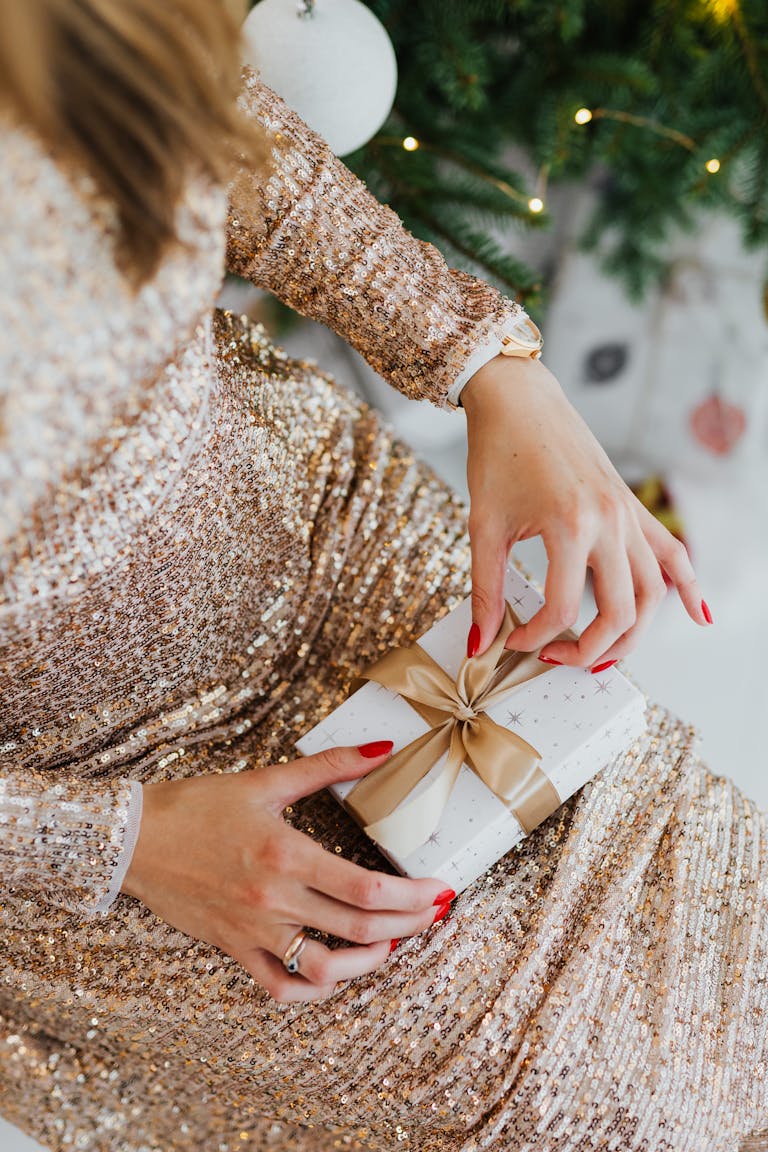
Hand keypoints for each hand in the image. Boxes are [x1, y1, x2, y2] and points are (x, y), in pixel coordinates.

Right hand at [121, 743, 451, 1001]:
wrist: (135, 838)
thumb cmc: (199, 805)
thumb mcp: (267, 780)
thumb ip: (330, 765)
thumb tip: (384, 748)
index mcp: (287, 854)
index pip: (366, 888)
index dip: (413, 896)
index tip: (440, 890)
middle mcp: (275, 899)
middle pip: (360, 928)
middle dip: (409, 924)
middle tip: (435, 914)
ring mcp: (254, 931)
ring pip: (327, 968)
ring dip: (370, 962)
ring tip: (392, 943)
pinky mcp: (234, 949)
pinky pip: (281, 988)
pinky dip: (314, 991)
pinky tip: (336, 975)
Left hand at [461, 355, 708, 667]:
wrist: (519, 399)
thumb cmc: (497, 455)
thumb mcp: (484, 525)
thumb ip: (485, 589)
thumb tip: (483, 642)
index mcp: (570, 525)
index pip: (561, 608)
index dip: (535, 637)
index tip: (513, 642)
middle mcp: (610, 522)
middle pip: (620, 611)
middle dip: (590, 649)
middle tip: (557, 659)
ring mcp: (627, 515)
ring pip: (653, 592)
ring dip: (633, 634)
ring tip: (602, 656)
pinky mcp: (632, 507)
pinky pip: (671, 553)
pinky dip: (688, 587)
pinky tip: (698, 615)